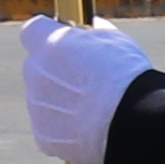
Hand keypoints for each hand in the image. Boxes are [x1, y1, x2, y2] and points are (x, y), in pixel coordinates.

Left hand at [18, 13, 146, 163]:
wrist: (131, 119)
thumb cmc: (126, 74)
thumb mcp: (115, 40)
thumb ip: (94, 34)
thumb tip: (94, 27)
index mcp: (48, 43)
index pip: (33, 31)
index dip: (48, 36)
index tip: (64, 44)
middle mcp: (34, 72)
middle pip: (38, 68)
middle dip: (56, 72)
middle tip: (86, 82)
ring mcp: (36, 106)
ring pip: (43, 100)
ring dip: (61, 102)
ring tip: (94, 110)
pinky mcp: (43, 136)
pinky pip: (49, 129)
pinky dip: (65, 129)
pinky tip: (89, 130)